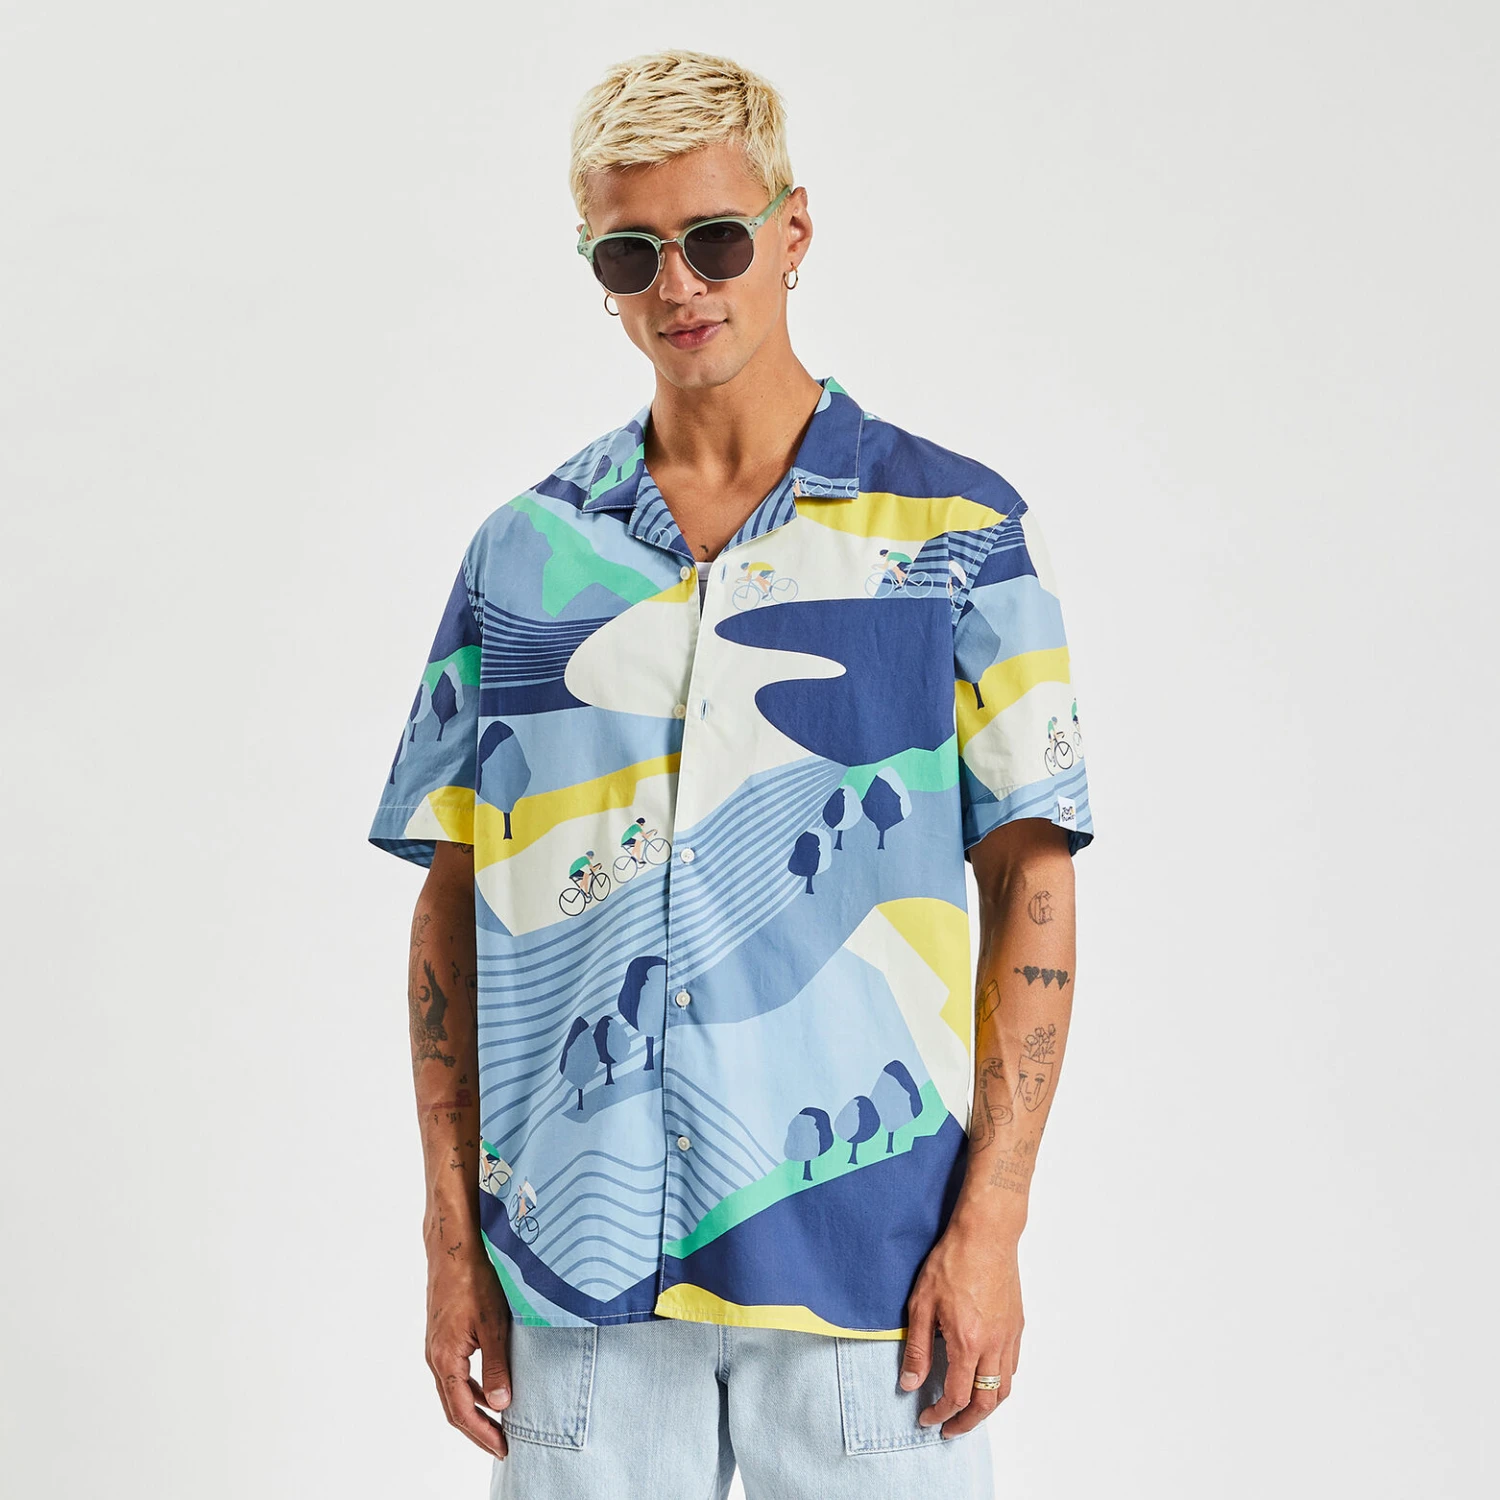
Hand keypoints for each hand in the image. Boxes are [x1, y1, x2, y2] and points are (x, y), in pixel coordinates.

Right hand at [425, 1249, 512, 1459]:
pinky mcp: (442, 1337)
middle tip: (501, 1445)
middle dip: (477, 1430)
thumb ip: (497, 1367)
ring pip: (453, 1391)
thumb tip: (501, 1405)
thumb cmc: (474, 1282)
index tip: (503, 1448)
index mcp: (445, 1360)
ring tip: (498, 1425)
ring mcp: (436, 1348)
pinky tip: (490, 1390)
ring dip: (474, 1410)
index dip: (483, 1433)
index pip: (462, 1411)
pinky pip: (455, 1374)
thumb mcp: (494, 1326)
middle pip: (454, 1407)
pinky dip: (472, 1389)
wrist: (454, 1251)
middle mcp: (435, 1358)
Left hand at [899, 1220, 1023, 1437]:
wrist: (985, 1234)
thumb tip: (909, 1383)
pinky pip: (1013, 1367)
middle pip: (986, 1402)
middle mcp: (993, 1346)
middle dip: (966, 1423)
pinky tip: (984, 1379)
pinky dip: (1000, 1383)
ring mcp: (1009, 1336)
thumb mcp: (922, 1303)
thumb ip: (917, 1348)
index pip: (956, 1396)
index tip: (926, 1418)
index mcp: (967, 1342)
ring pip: (1005, 1388)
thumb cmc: (951, 1261)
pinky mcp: (1017, 1325)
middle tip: (948, 1429)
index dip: (939, 1414)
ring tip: (967, 1412)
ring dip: (986, 1407)